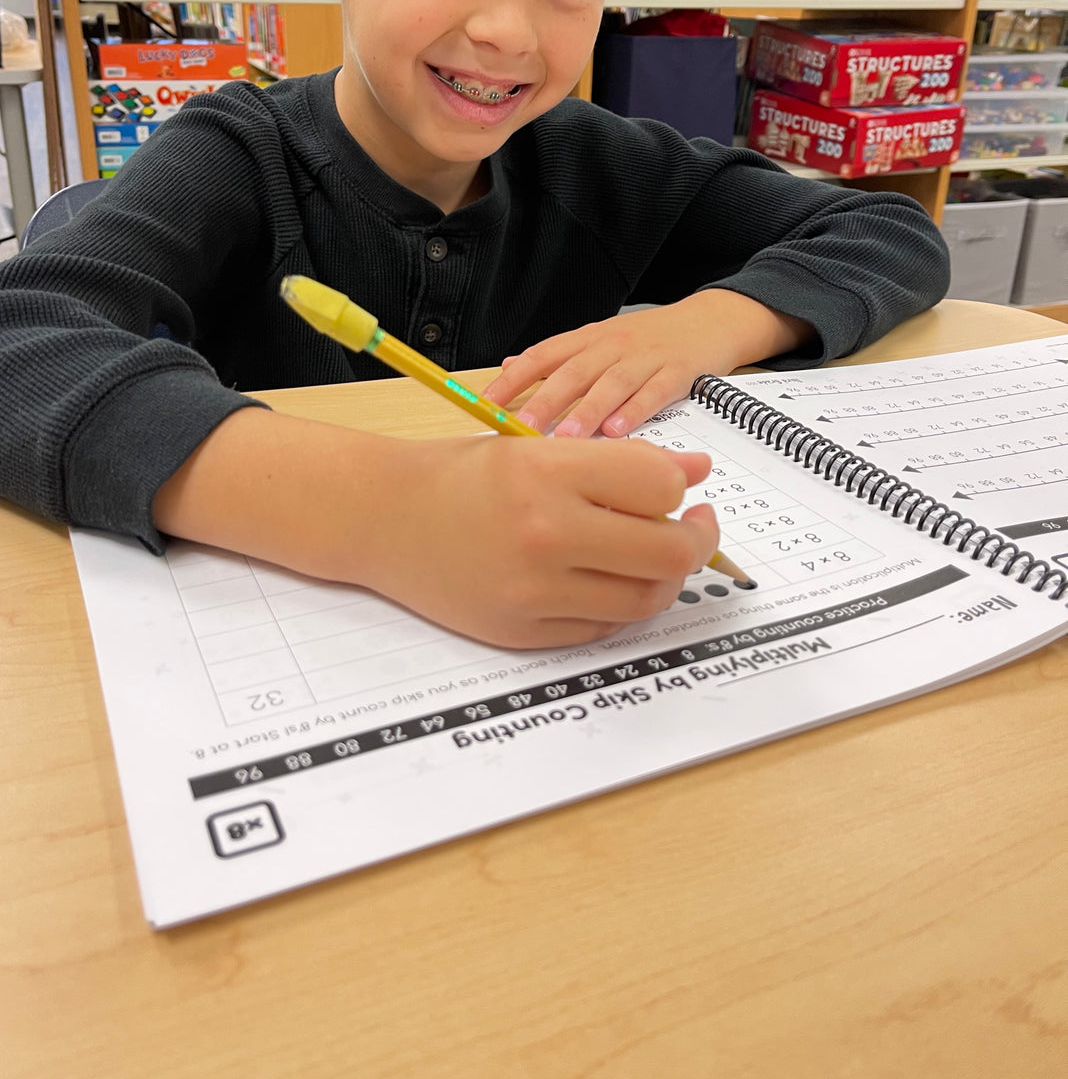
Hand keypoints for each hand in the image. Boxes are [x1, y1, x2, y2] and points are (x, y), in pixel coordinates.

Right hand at [153, 408, 717, 650]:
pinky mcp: (521, 631)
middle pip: (667, 551)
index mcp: (547, 471)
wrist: (383, 518)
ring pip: (644, 597)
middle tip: (692, 526)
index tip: (678, 487)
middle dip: (694, 538)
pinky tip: (606, 578)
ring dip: (662, 577)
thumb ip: (619, 462)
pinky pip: (602, 627)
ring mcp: (533, 590)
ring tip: (651, 554)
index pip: (658, 486)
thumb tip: (694, 473)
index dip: (678, 487)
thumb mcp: (534, 447)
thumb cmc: (461, 474)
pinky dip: (618, 604)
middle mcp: (543, 533)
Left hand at [484, 290, 812, 439]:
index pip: (543, 356)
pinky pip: (654, 392)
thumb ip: (557, 357)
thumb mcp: (600, 341)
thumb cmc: (649, 340)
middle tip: (518, 429)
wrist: (709, 322)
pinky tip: (618, 431)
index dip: (513, 380)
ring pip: (611, 384)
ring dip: (586, 411)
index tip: (485, 405)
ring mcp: (646, 357)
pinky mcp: (678, 371)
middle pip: (573, 373)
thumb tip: (507, 368)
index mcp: (589, 339)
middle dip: (543, 402)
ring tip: (564, 439)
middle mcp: (613, 345)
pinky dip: (635, 410)